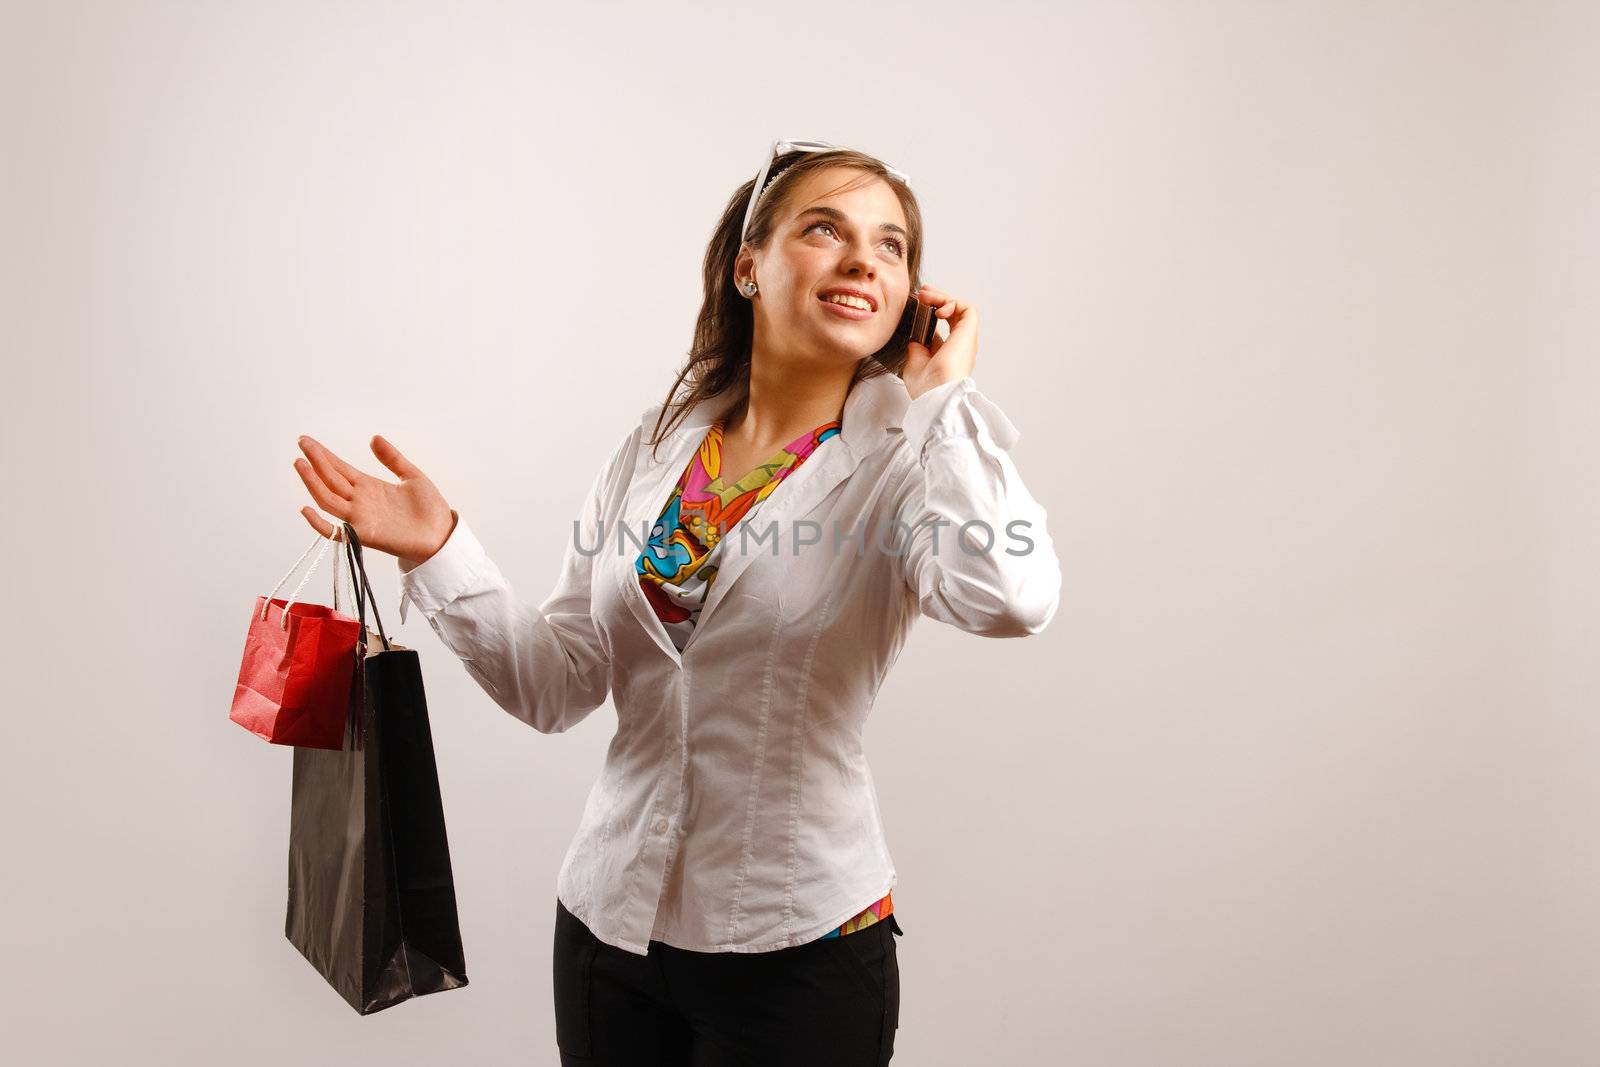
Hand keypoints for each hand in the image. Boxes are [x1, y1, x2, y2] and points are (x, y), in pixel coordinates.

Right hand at [293, 434, 456, 565]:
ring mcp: (360, 518)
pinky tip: (306, 509)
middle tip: (301, 442)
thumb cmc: (429, 509)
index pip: (339, 468)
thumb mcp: (411, 476)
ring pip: (328, 499)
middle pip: (330, 479)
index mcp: (369, 486)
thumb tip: (374, 438)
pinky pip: (335, 532)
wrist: (443, 535)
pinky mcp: (365, 535)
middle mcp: (360, 501)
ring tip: (300, 463)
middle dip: (315, 461)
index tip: (306, 441)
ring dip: (312, 482)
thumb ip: (392, 458)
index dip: (323, 455)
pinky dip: (319, 523)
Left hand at [902, 283, 977, 400]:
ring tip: (926, 296)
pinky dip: (952, 303)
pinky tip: (938, 308)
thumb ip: (917, 348)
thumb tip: (916, 337)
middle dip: (938, 299)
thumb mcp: (915, 363)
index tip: (918, 304)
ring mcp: (966, 340)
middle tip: (922, 293)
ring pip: (960, 310)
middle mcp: (960, 346)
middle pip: (953, 315)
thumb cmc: (926, 388)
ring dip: (943, 298)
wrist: (936, 395)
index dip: (932, 313)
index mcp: (948, 354)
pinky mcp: (969, 334)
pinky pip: (967, 309)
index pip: (943, 327)